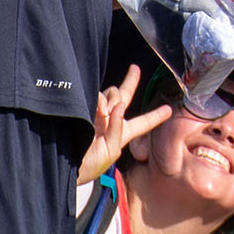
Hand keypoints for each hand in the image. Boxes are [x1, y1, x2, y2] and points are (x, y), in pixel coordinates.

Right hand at [80, 65, 173, 182]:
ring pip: (111, 94)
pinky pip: (97, 97)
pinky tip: (100, 109)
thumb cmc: (89, 165)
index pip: (142, 122)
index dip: (156, 116)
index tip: (168, 109)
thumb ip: (118, 130)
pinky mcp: (84, 109)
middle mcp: (111, 121)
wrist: (64, 164)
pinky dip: (100, 100)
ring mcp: (97, 114)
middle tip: (135, 68)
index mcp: (121, 134)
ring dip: (112, 98)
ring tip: (105, 112)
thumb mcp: (111, 152)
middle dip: (131, 81)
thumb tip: (118, 106)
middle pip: (124, 97)